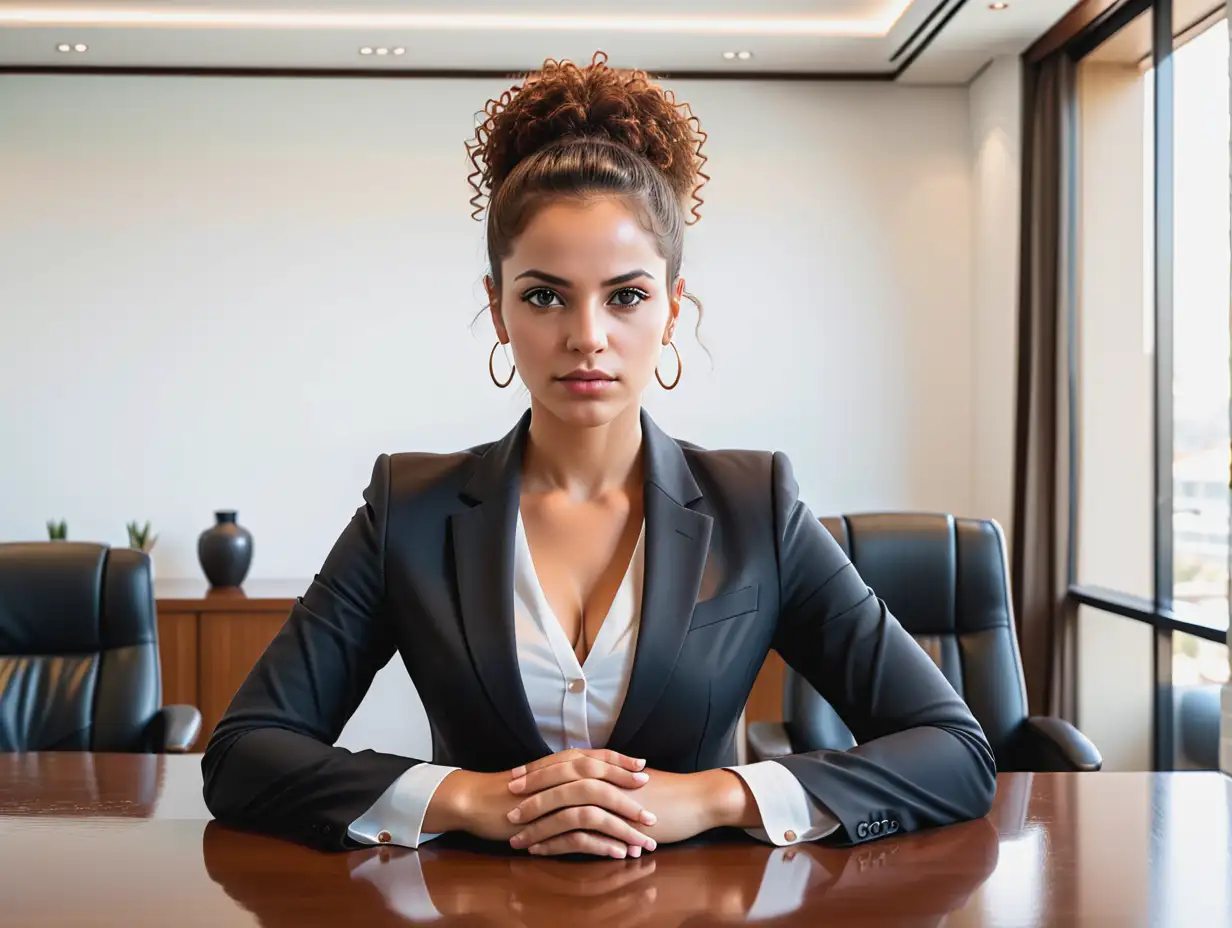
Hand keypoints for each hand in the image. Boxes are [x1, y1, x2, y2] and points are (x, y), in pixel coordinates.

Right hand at [425, 748, 654, 857]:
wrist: (477, 801)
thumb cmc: (511, 791)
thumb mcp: (544, 776)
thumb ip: (567, 774)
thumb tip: (595, 777)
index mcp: (560, 762)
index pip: (597, 758)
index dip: (621, 764)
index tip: (645, 770)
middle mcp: (557, 775)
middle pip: (601, 782)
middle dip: (630, 799)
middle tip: (653, 816)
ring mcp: (550, 800)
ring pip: (594, 810)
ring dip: (622, 828)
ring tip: (643, 843)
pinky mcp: (542, 824)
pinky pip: (577, 835)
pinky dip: (600, 844)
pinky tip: (617, 854)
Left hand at [509, 766, 750, 854]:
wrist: (696, 800)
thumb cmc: (667, 791)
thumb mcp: (631, 780)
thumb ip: (607, 777)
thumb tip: (586, 779)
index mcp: (605, 765)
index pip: (563, 763)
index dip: (538, 770)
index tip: (515, 777)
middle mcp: (604, 777)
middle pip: (558, 780)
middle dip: (530, 792)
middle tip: (508, 801)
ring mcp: (610, 799)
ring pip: (563, 807)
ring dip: (537, 822)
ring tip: (517, 836)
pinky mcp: (617, 822)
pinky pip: (579, 832)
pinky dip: (556, 842)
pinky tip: (541, 851)